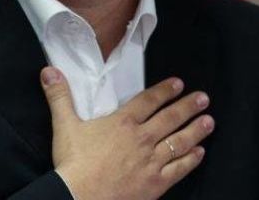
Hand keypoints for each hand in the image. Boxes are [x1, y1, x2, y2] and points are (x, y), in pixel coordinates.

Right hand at [40, 67, 213, 199]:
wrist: (80, 197)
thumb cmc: (74, 162)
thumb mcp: (64, 125)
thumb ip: (59, 97)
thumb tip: (49, 71)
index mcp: (123, 123)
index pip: (148, 101)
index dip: (165, 91)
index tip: (179, 83)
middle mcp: (142, 139)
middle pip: (170, 118)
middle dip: (188, 107)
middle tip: (204, 98)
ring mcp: (151, 162)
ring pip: (179, 142)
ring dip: (196, 130)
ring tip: (210, 121)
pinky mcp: (155, 184)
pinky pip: (178, 169)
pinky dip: (190, 160)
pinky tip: (199, 153)